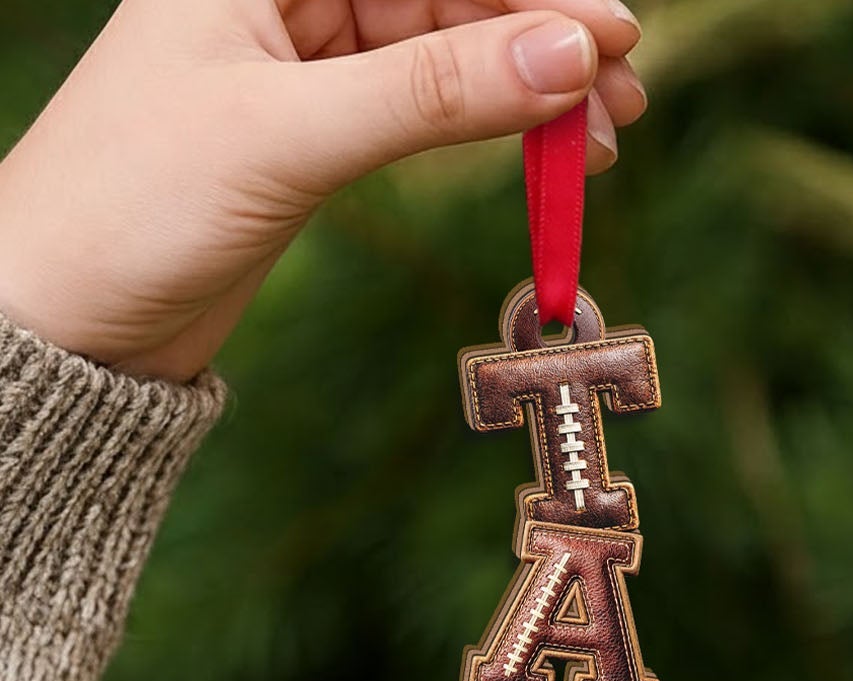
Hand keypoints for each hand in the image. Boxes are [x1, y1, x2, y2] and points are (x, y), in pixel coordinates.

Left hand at [0, 0, 645, 381]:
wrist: (68, 318)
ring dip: (529, 92)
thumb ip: (433, 94)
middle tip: (624, 98)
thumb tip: (567, 57)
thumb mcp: (289, 135)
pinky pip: (429, 109)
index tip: (613, 30)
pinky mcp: (320, 126)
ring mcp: (306, 57)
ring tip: (600, 142)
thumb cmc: (131, 203)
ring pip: (449, 53)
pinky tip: (544, 154)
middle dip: (543, 40)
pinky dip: (490, 131)